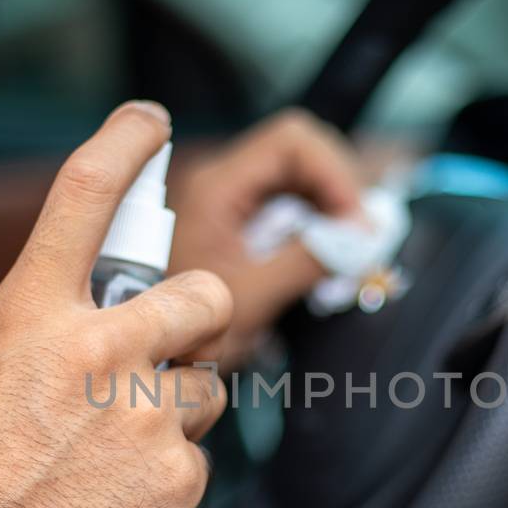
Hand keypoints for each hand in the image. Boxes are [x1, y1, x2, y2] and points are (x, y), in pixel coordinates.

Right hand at [0, 101, 231, 507]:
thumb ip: (35, 334)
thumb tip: (82, 317)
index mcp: (31, 318)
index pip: (83, 199)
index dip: (125, 145)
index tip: (151, 122)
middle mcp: (99, 352)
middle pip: (203, 294)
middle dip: (198, 318)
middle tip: (168, 348)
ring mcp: (146, 416)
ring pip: (204, 390)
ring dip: (171, 415)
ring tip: (108, 460)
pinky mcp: (178, 478)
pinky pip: (193, 463)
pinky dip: (161, 482)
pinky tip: (111, 507)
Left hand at [168, 108, 363, 368]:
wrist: (144, 366)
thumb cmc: (183, 337)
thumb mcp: (253, 298)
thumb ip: (307, 259)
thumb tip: (363, 236)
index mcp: (216, 187)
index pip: (292, 142)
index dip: (335, 173)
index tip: (357, 222)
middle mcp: (221, 181)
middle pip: (299, 152)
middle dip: (339, 187)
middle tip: (360, 237)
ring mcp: (230, 199)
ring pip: (298, 177)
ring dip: (331, 206)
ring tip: (348, 251)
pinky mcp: (238, 221)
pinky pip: (287, 204)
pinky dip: (316, 223)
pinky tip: (326, 257)